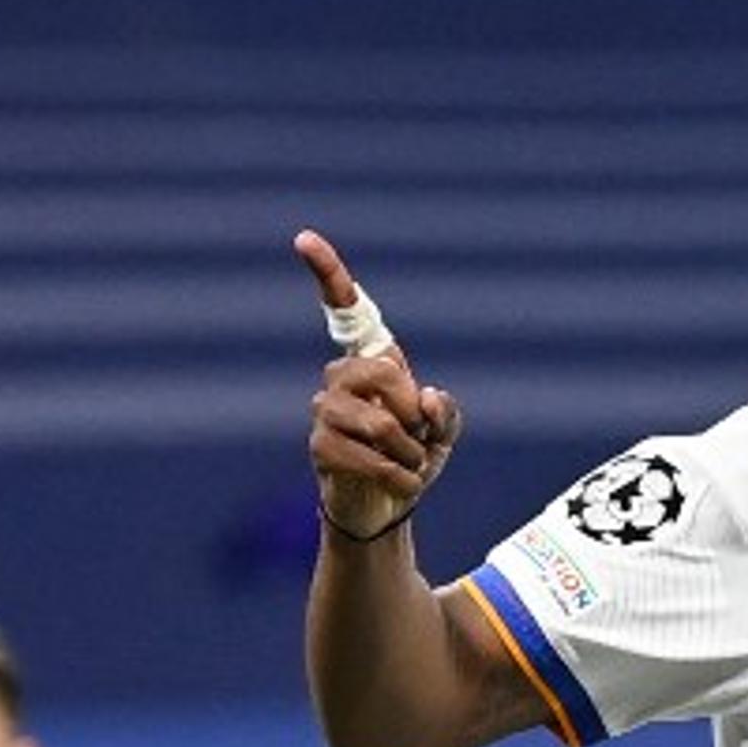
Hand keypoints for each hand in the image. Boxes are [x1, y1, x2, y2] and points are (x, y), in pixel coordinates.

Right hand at [298, 229, 460, 542]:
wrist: (391, 507)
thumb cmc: (414, 458)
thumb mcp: (443, 431)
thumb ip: (444, 411)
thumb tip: (423, 396)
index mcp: (372, 363)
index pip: (344, 309)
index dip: (327, 273)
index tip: (304, 239)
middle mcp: (340, 378)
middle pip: (380, 373)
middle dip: (412, 411)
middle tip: (419, 437)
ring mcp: (324, 411)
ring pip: (377, 422)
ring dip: (410, 452)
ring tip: (410, 466)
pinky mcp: (319, 447)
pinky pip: (365, 456)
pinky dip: (399, 476)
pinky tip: (402, 484)